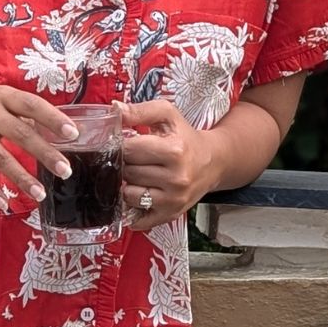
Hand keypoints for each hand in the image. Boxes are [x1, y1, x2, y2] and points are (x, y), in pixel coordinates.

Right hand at [0, 79, 79, 212]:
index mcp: (1, 97)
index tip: (74, 133)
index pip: (31, 105)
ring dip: (20, 177)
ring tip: (40, 194)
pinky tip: (3, 203)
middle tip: (65, 170)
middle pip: (20, 133)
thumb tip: (55, 127)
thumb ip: (22, 111)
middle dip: (44, 153)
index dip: (53, 118)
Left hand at [116, 98, 213, 232]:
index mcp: (174, 151)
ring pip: (128, 194)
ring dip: (127, 184)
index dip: (122, 144)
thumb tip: (115, 110)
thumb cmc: (185, 137)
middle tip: (134, 158)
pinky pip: (137, 216)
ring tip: (138, 173)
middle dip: (125, 164)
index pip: (129, 149)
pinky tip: (139, 193)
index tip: (127, 142)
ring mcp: (173, 199)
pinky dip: (132, 207)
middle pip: (128, 172)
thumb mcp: (167, 115)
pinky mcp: (170, 214)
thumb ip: (139, 111)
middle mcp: (176, 178)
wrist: (212, 161)